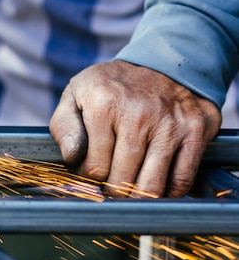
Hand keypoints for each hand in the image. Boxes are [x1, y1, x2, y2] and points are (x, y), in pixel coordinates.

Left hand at [49, 60, 220, 197]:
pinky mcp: (195, 131)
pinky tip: (157, 186)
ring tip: (130, 190)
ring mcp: (169, 124)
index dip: (90, 177)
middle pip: (122, 180)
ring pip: (151, 185)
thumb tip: (72, 158)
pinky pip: (181, 179)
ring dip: (138, 196)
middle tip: (111, 186)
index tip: (92, 172)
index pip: (94, 167)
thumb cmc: (111, 86)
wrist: (162, 63)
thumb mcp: (76, 94)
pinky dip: (169, 193)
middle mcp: (137, 114)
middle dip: (113, 190)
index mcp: (103, 104)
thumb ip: (65, 127)